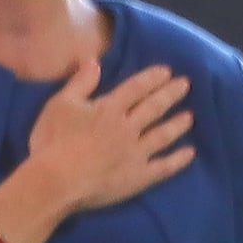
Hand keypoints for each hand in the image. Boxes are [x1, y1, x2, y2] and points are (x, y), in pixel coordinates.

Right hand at [0, 59, 190, 242]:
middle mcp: (128, 127)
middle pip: (154, 107)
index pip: (136, 88)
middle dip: (171, 94)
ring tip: (190, 116)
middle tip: (185, 85)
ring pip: (163, 135)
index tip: (167, 71)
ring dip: (177, 124)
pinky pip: (163, 167)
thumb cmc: (52, 141)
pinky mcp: (138, 177)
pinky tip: (189, 153)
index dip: (152, 78)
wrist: (55, 181)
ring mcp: (136, 153)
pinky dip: (178, 160)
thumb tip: (94, 60)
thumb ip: (80, 82)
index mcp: (109, 108)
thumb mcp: (60, 104)